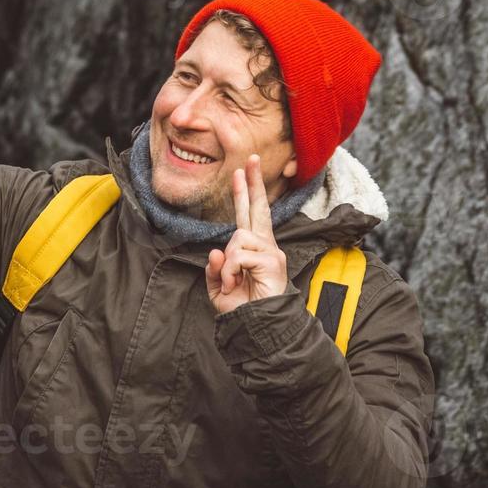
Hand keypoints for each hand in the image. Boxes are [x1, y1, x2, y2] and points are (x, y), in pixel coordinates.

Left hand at [206, 153, 288, 312]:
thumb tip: (216, 251)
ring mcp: (270, 253)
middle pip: (259, 209)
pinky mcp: (272, 261)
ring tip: (232, 282)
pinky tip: (236, 284)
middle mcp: (265, 246)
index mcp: (253, 249)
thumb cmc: (244, 310)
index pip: (249, 216)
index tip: (243, 171)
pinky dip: (231, 271)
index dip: (246, 193)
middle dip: (253, 184)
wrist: (260, 328)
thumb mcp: (220, 288)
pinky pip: (239, 255)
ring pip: (238, 238)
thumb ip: (216, 269)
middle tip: (250, 159)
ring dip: (228, 263)